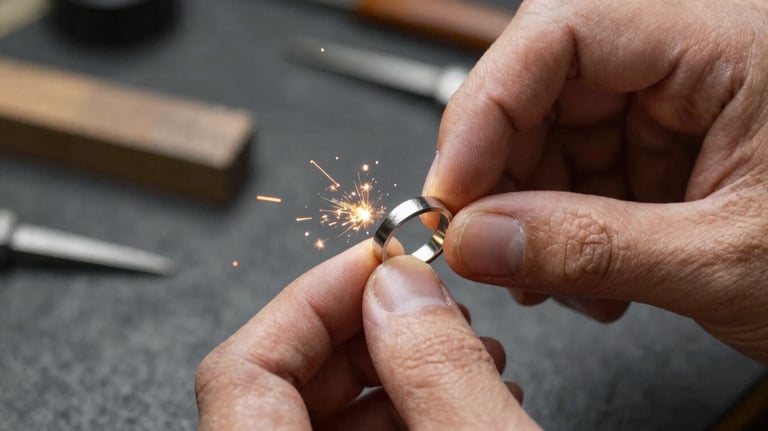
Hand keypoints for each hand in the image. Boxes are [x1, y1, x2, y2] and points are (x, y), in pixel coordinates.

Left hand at [195, 241, 538, 429]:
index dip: (311, 299)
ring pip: (318, 408)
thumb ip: (438, 373)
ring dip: (393, 369)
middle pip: (280, 378)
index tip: (377, 265)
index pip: (241, 368)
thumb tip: (402, 287)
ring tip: (466, 355)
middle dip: (367, 328)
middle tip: (432, 306)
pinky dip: (400, 408)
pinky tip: (455, 396)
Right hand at [423, 0, 767, 361]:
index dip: (485, 110)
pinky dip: (570, 223)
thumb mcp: (726, 261)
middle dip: (505, 173)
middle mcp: (700, 49)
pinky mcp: (677, 135)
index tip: (451, 191)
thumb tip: (476, 241)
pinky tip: (586, 274)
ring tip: (549, 280)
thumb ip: (590, 248)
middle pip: (548, 82)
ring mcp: (685, 93)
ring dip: (535, 211)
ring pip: (559, 129)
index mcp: (732, 36)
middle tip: (484, 245)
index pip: (561, 31)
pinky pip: (590, 163)